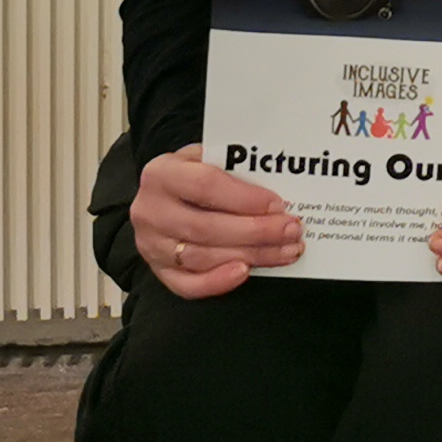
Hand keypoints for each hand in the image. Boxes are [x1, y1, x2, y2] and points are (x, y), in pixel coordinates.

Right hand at [131, 145, 298, 297]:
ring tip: (285, 250)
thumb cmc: (192, 173)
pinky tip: (246, 272)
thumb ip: (233, 167)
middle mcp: (150, 211)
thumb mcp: (206, 157)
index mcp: (161, 174)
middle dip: (256, 231)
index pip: (206, 186)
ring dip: (250, 256)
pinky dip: (217, 282)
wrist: (161, 195)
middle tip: (291, 230)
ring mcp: (151, 245)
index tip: (278, 204)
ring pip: (202, 257)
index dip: (244, 197)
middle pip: (206, 227)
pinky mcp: (158, 270)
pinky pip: (187, 284)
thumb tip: (278, 182)